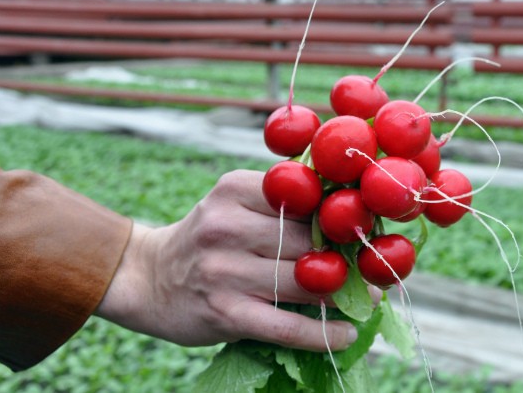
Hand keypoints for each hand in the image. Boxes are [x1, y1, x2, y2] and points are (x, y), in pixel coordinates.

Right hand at [95, 170, 359, 351]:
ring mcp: (223, 271)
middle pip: (308, 242)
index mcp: (234, 189)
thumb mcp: (232, 204)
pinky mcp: (224, 312)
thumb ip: (279, 201)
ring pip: (304, 283)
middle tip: (374, 267)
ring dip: (345, 295)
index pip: (304, 198)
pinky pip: (287, 327)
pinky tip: (346, 334)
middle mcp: (226, 225)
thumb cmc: (206, 238)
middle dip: (346, 257)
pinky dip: (323, 333)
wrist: (149, 277)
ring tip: (369, 299)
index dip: (340, 215)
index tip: (369, 226)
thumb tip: (344, 211)